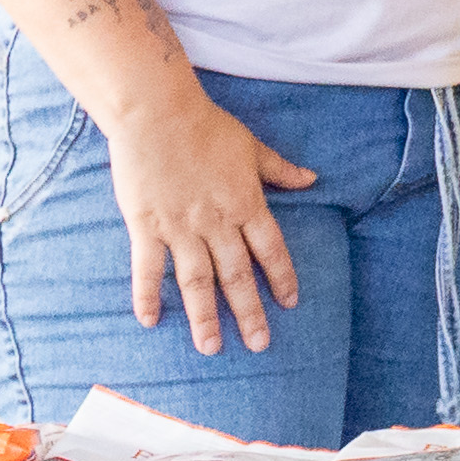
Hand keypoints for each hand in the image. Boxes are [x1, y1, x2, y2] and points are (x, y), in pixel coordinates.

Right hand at [110, 92, 316, 353]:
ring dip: (205, 317)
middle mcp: (217, 223)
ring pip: (197, 281)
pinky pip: (148, 268)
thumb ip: (280, 170)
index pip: (271, 250)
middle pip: (237, 275)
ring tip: (211, 348)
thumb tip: (312, 178)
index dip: (282, 277)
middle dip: (250, 313)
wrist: (156, 112)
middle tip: (260, 345)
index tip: (289, 303)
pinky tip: (150, 321)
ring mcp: (181, 227)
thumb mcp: (252, 147)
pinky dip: (147, 295)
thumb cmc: (205, 126)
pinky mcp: (146, 225)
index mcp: (246, 204)